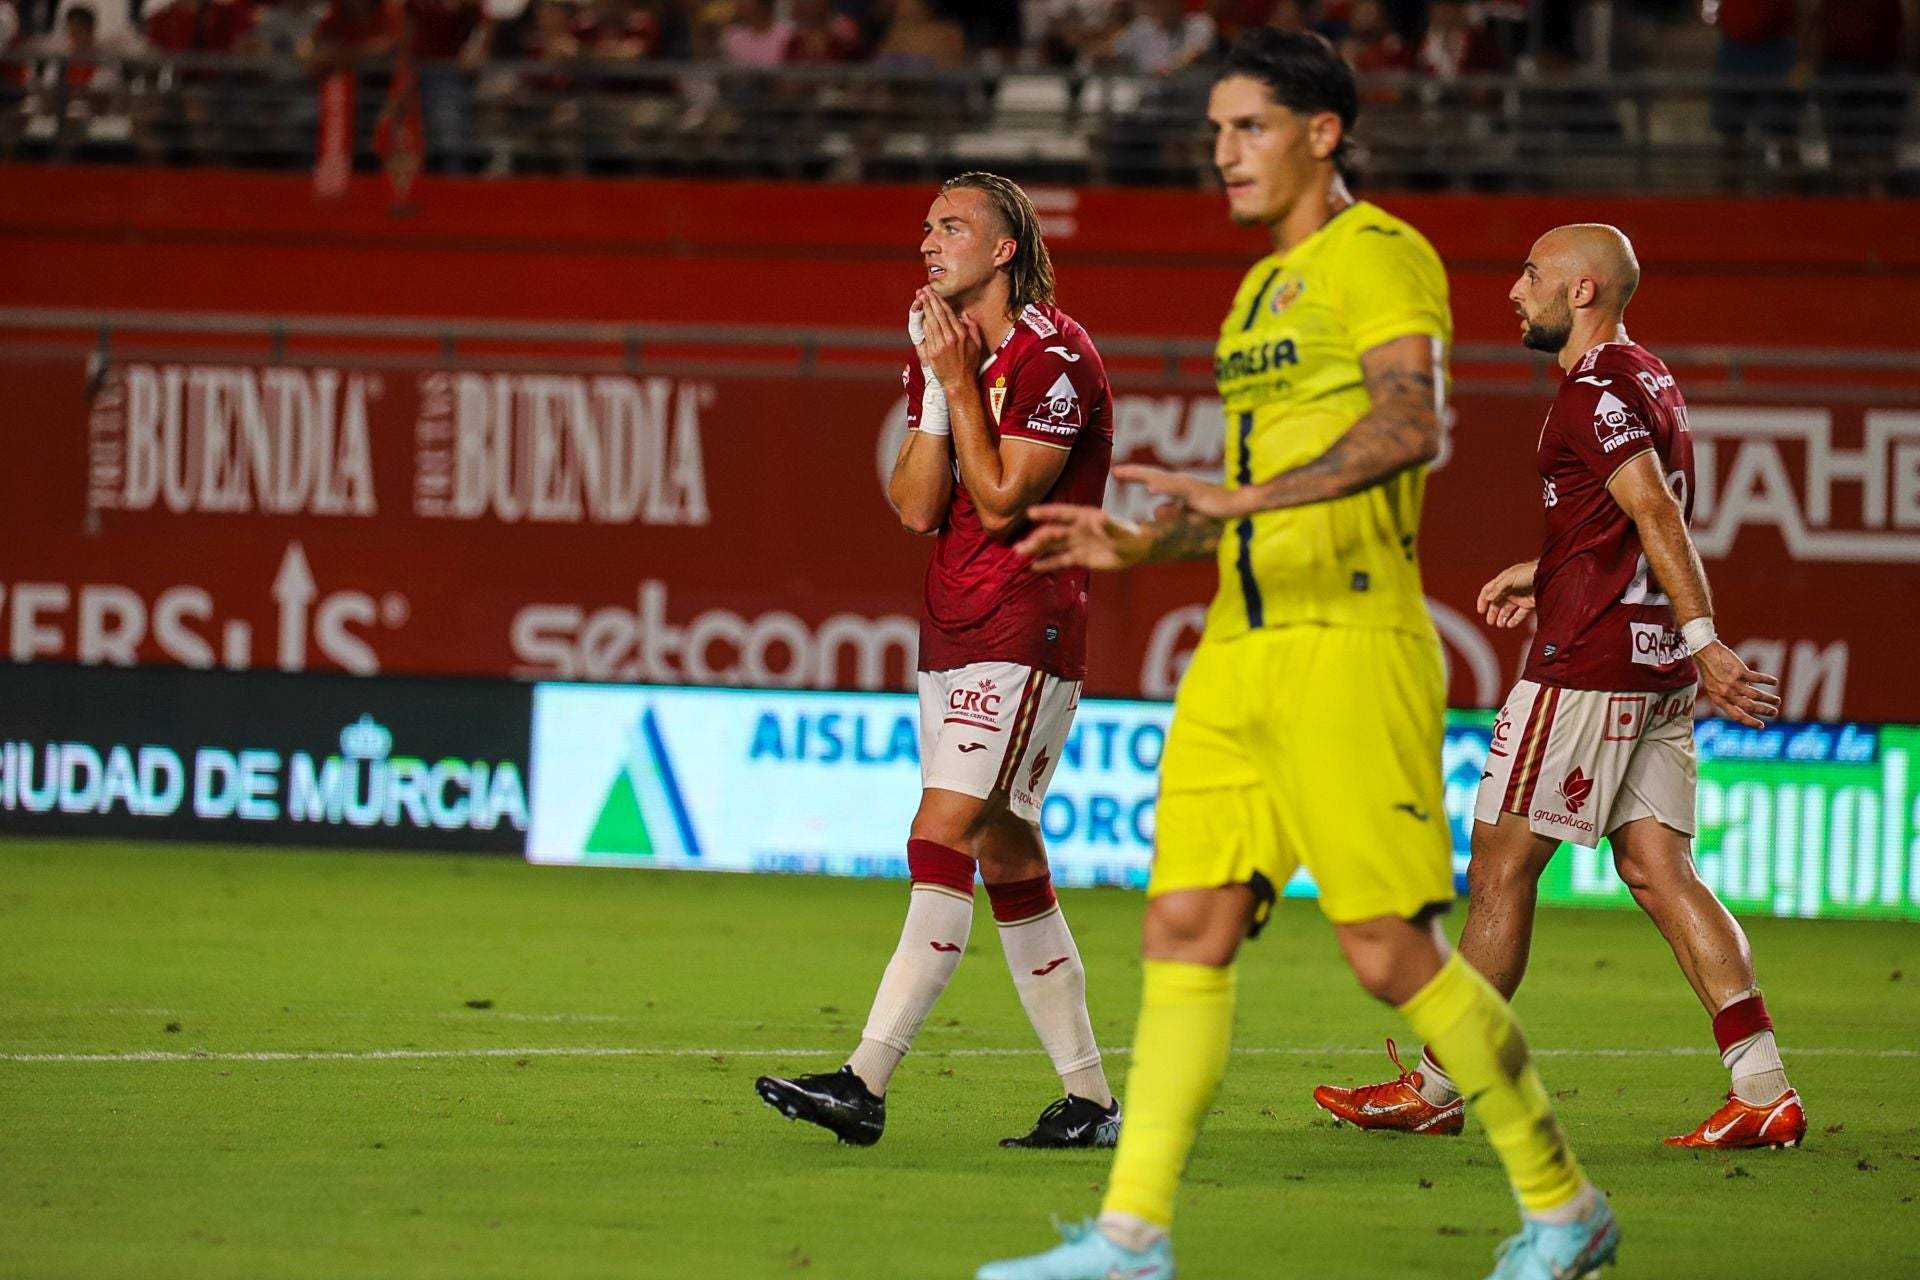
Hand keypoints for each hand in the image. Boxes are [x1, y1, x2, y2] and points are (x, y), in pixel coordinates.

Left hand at [914, 287, 983, 391]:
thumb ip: (972, 327)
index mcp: (961, 334)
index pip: (948, 313)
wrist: (960, 382)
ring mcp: (940, 345)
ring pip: (931, 322)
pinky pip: (926, 334)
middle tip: (925, 290)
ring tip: (921, 298)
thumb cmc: (969, 364)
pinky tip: (921, 316)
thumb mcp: (977, 344)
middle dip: (930, 301)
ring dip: (925, 309)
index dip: (940, 301)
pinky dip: (923, 323)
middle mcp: (950, 338)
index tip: (935, 293)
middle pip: (938, 314)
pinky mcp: (932, 352)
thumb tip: (965, 315)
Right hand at [1014, 503, 1151, 572]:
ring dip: (1037, 549)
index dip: (1047, 513)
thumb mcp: (1123, 530)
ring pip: (1053, 546)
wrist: (1137, 549)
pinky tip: (1033, 567)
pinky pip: (1060, 560)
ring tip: (1020, 553)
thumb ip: (1111, 525)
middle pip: (1053, 532)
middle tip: (1021, 547)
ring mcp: (1076, 543)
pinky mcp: (1079, 557)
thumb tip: (1101, 518)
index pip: (1063, 513)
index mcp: (1085, 517)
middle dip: (1037, 538)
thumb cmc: (1132, 535)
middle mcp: (1077, 529)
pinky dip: (1048, 563)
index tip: (1030, 513)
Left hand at [1113, 463, 1254, 520]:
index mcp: (1177, 486)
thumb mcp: (1189, 511)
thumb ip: (1172, 509)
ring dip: (1143, 476)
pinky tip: (1151, 487)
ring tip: (1125, 474)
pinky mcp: (1197, 493)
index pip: (1151, 478)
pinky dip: (1163, 487)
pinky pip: (1177, 490)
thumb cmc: (1217, 507)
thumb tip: (1155, 512)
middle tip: (1115, 471)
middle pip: (1152, 474)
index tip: (1116, 472)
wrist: (1240, 505)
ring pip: (1162, 479)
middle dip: (1133, 472)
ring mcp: (1188, 486)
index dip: (1134, 475)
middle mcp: (1180, 482)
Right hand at [1476, 560, 1536, 627]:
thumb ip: (1498, 587)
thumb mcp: (1511, 577)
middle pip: (1497, 602)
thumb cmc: (1530, 572)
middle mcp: (1509, 589)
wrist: (1550, 575)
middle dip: (1492, 612)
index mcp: (1503, 581)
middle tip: (1490, 621)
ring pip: (1506, 610)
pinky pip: (1519, 614)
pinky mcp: (1528, 604)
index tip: (1481, 611)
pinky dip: (1513, 620)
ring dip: (1501, 617)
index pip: (1489, 590)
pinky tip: (1509, 625)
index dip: (1483, 600)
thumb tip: (1488, 597)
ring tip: (1500, 624)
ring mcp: (1519, 597)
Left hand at [1694, 642, 1781, 729]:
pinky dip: (1768, 680)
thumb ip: (1728, 697)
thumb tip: (1747, 700)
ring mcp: (1733, 683)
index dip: (1750, 722)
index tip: (1762, 726)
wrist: (1705, 653)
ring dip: (1769, 699)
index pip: (1736, 715)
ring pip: (1756, 695)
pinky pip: (1758, 678)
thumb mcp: (1714, 688)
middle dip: (1764, 711)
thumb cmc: (1710, 671)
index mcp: (1719, 700)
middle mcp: (1726, 693)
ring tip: (1777, 701)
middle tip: (1774, 713)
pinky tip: (1775, 682)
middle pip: (1749, 706)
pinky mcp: (1740, 671)